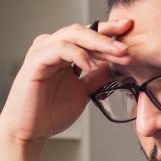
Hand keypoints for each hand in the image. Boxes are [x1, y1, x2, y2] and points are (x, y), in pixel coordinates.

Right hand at [0, 19, 132, 142]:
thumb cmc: (51, 112)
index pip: (89, 34)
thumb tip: (120, 66)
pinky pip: (59, 50)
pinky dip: (78, 55)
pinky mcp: (35, 62)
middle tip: (128, 45)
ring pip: (73, 35)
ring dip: (98, 44)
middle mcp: (52, 46)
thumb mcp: (84, 91)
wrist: (29, 131)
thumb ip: (98, 77)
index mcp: (63, 51)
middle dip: (108, 37)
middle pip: (83, 30)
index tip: (130, 29)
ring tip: (118, 54)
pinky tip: (93, 65)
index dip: (110, 31)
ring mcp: (42, 51)